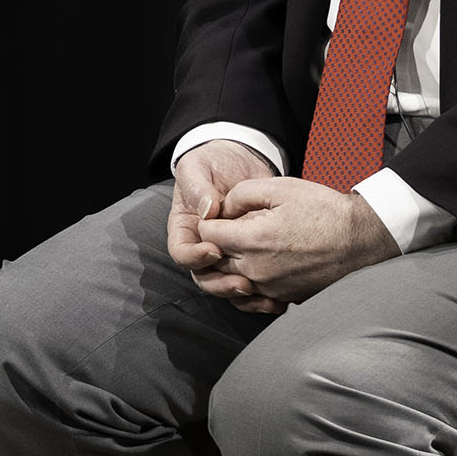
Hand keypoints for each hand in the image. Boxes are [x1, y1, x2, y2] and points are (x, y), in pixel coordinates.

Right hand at [168, 140, 285, 313]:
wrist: (240, 159)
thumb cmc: (211, 161)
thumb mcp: (196, 166)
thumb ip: (198, 187)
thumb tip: (208, 210)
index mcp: (185, 228)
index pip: (182, 252)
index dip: (195, 257)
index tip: (214, 250)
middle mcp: (202, 245)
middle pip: (203, 276)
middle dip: (220, 283)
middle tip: (241, 282)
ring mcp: (226, 252)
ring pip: (226, 283)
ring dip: (240, 292)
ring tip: (257, 291)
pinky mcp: (249, 255)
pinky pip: (250, 280)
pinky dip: (260, 293)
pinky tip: (274, 296)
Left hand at [194, 178, 399, 304]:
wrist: (360, 240)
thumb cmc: (324, 212)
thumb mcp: (280, 188)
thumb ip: (241, 194)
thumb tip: (222, 207)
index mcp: (253, 240)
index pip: (207, 235)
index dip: (211, 220)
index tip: (223, 214)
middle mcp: (256, 270)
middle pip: (214, 261)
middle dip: (216, 243)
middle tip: (231, 228)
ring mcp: (269, 288)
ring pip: (229, 281)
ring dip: (229, 264)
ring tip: (243, 247)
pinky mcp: (283, 298)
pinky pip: (250, 298)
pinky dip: (246, 284)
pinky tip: (257, 267)